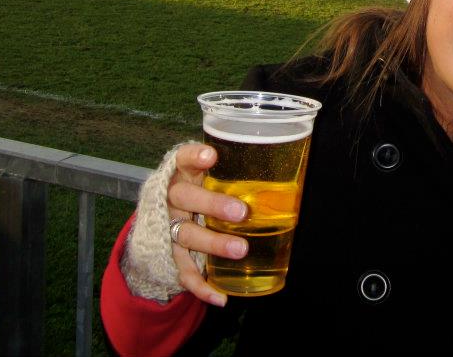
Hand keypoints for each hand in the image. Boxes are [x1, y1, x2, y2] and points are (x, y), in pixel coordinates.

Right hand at [167, 143, 249, 306]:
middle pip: (184, 197)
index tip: (211, 156)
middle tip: (241, 212)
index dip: (194, 157)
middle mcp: (171, 199)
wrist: (162, 221)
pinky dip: (201, 286)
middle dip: (212, 205)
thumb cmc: (200, 191)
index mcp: (182, 174)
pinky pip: (183, 271)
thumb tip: (290, 172)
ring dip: (213, 243)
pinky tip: (220, 296)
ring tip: (240, 249)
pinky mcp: (168, 254)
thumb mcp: (210, 176)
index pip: (182, 159)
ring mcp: (167, 227)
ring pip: (185, 234)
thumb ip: (235, 174)